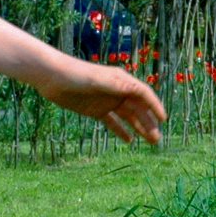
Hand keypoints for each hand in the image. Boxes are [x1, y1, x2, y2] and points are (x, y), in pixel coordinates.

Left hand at [36, 56, 166, 144]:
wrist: (52, 77)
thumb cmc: (76, 74)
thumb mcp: (97, 80)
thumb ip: (117, 86)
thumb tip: (139, 91)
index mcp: (122, 81)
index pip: (144, 95)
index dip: (155, 106)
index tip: (163, 120)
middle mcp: (118, 91)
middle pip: (138, 109)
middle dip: (149, 123)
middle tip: (157, 140)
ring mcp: (107, 101)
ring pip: (128, 117)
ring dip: (139, 128)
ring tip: (150, 142)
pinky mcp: (95, 110)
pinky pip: (112, 122)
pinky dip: (121, 131)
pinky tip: (129, 141)